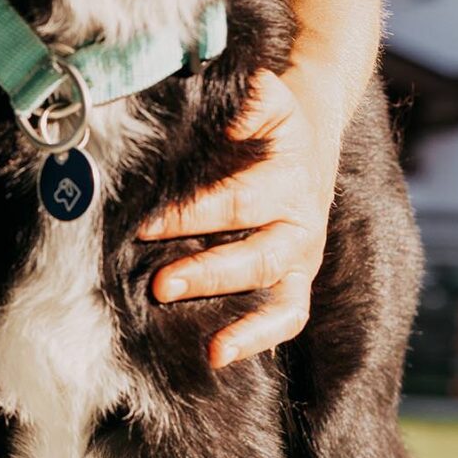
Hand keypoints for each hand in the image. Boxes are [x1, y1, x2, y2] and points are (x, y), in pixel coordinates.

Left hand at [137, 64, 343, 368]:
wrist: (313, 130)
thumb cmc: (270, 123)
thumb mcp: (268, 100)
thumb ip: (252, 101)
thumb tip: (233, 113)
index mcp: (288, 179)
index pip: (236, 201)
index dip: (191, 214)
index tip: (144, 226)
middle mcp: (299, 223)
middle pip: (257, 254)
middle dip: (208, 273)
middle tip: (160, 285)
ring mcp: (301, 257)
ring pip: (280, 296)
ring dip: (244, 323)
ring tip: (210, 347)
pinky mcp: (298, 281)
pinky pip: (287, 318)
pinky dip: (257, 340)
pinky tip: (217, 356)